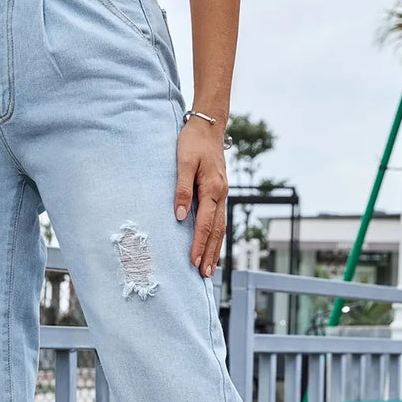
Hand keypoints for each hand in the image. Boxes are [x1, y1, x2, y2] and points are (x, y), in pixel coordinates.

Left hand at [173, 118, 228, 277]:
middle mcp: (221, 194)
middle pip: (216, 231)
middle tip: (204, 275)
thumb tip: (180, 216)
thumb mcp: (183, 162)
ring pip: (220, 227)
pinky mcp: (219, 193)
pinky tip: (212, 246)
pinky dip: (216, 236)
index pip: (205, 223)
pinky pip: (219, 220)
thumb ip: (182, 189)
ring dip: (214, 249)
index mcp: (212, 189)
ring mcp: (222, 194)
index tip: (192, 261)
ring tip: (209, 268)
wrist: (208, 127)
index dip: (198, 244)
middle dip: (209, 253)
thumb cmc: (192, 143)